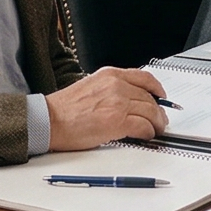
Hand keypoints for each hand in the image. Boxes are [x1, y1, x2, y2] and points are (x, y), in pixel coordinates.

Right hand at [47, 67, 167, 150]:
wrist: (48, 120)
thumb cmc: (64, 109)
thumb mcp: (91, 86)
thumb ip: (111, 89)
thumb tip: (129, 99)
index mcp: (110, 75)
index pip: (144, 78)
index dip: (157, 89)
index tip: (161, 96)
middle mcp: (116, 85)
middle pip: (149, 97)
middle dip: (158, 110)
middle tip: (160, 119)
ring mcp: (118, 103)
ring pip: (150, 111)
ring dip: (156, 123)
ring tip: (155, 129)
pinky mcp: (117, 121)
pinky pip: (143, 126)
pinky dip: (148, 132)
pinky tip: (146, 135)